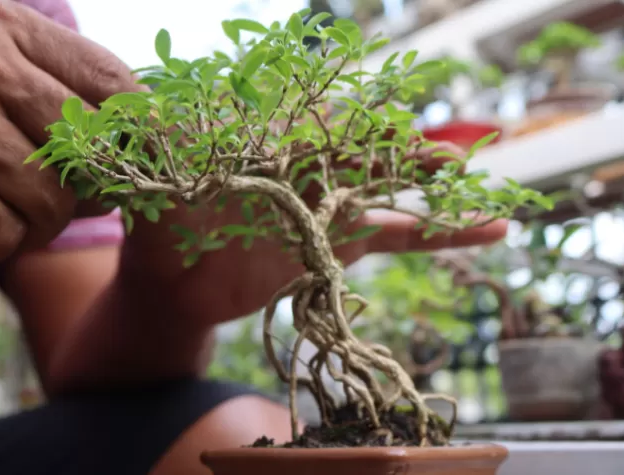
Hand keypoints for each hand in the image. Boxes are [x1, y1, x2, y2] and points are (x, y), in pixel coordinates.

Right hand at [0, 0, 139, 262]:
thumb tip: (162, 141)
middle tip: (43, 196)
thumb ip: (73, 104)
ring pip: (48, 198)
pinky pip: (0, 233)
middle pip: (85, 147)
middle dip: (80, 191)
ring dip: (32, 223)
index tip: (139, 165)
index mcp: (2, 23)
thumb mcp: (4, 92)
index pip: (111, 81)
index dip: (138, 136)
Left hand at [119, 142, 507, 325]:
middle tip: (457, 159)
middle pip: (371, 158)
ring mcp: (330, 207)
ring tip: (488, 195)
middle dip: (412, 156)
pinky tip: (490, 232)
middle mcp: (309, 172)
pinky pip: (399, 236)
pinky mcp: (341, 244)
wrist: (172, 287)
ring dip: (437, 193)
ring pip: (394, 193)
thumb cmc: (160, 229)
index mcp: (272, 150)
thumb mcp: (156, 184)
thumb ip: (158, 148)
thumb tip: (134, 106)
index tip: (397, 141)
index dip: (364, 137)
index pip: (327, 135)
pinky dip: (441, 235)